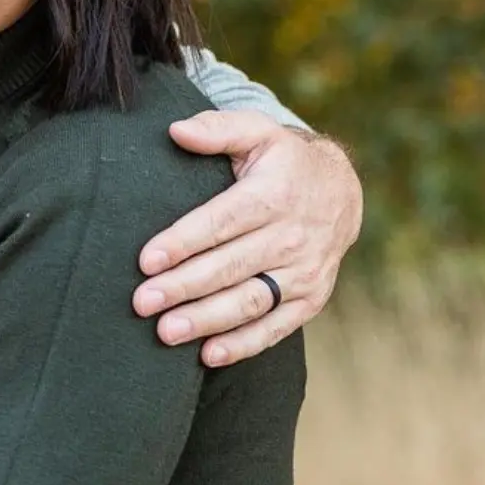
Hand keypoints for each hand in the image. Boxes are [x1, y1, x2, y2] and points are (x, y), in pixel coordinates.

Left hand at [132, 112, 362, 366]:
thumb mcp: (257, 133)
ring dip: (207, 320)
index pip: (222, 221)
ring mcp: (305, 272)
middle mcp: (293, 236)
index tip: (146, 260)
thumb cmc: (283, 161)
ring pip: (250, 300)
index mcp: (275, 194)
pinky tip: (208, 354)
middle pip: (230, 266)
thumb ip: (217, 130)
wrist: (342, 191)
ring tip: (166, 332)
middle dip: (184, 287)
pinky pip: (276, 327)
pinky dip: (244, 344)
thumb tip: (175, 131)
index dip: (184, 241)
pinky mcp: (311, 299)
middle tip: (142, 303)